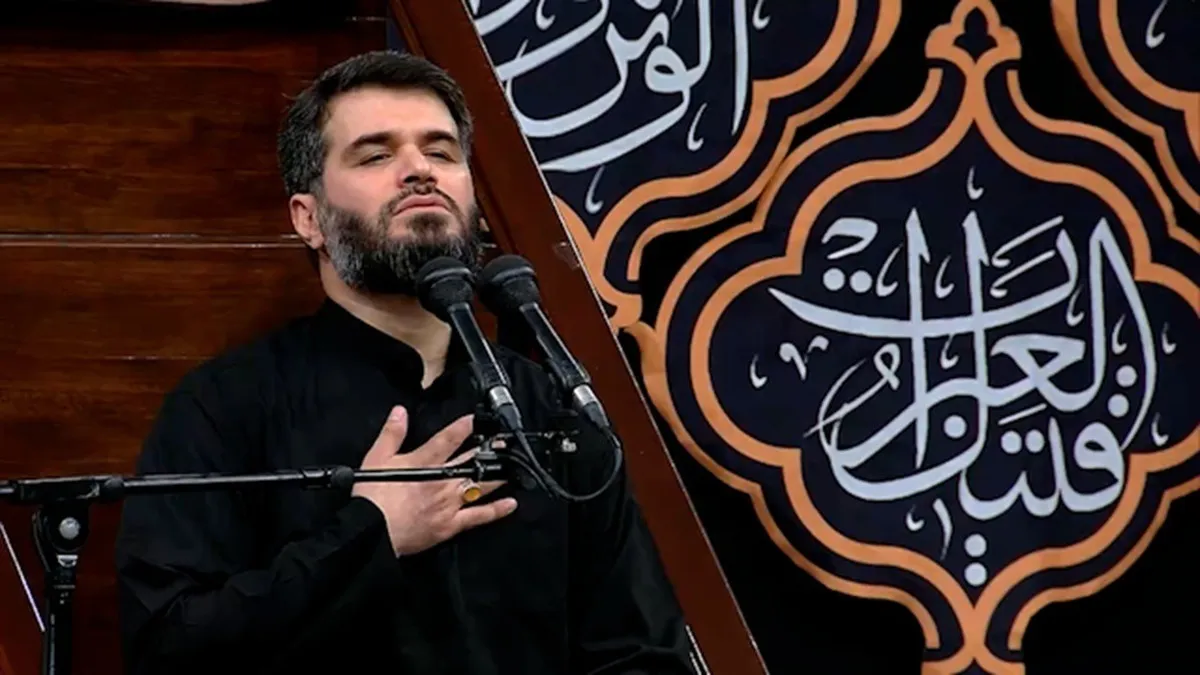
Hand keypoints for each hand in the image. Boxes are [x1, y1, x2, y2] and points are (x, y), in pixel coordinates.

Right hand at [352, 406, 516, 556]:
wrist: (372, 530)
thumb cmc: (372, 496)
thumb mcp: (377, 458)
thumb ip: (391, 434)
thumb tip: (400, 412)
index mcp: (424, 462)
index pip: (448, 439)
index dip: (464, 427)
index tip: (476, 419)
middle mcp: (442, 481)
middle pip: (471, 461)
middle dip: (489, 450)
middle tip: (503, 443)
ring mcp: (449, 503)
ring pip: (481, 486)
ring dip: (498, 475)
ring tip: (513, 467)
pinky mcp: (451, 525)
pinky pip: (478, 516)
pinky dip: (496, 510)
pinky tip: (511, 503)